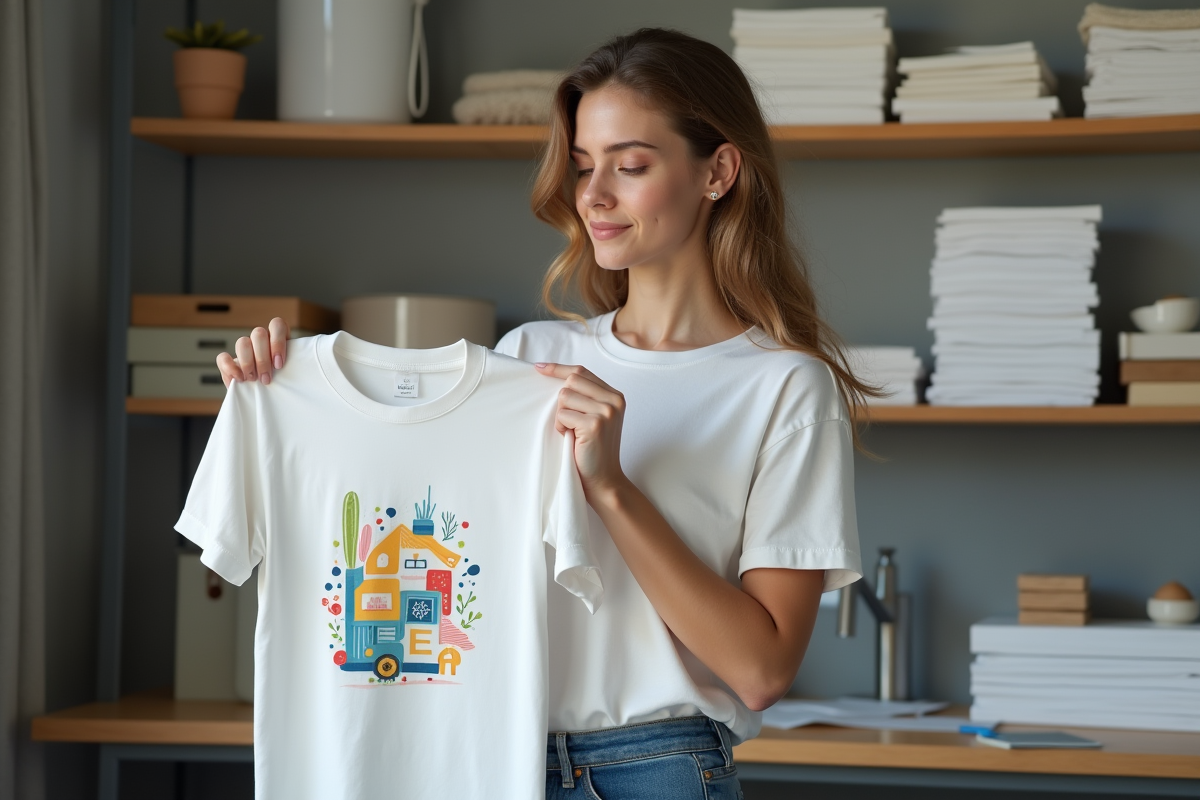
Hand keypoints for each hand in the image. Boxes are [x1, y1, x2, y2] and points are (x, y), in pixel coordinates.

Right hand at [216, 317, 289, 386]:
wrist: (266, 397)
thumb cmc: (283, 384)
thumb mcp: (291, 375)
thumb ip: (292, 369)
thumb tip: (294, 373)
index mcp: (277, 338)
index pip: (277, 325)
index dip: (277, 342)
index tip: (279, 365)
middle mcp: (261, 340)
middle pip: (258, 334)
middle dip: (262, 359)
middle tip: (266, 379)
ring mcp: (244, 349)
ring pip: (242, 342)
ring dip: (248, 362)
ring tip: (253, 380)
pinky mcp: (228, 361)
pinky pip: (222, 357)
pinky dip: (230, 368)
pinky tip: (239, 379)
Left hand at [534, 363, 627, 496]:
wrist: (604, 480)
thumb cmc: (593, 450)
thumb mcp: (594, 417)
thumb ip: (585, 397)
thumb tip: (555, 376)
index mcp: (615, 395)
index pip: (582, 371)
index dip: (559, 369)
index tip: (539, 368)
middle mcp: (614, 400)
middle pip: (571, 381)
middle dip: (562, 401)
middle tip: (569, 422)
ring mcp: (606, 412)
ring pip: (565, 396)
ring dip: (561, 416)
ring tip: (572, 432)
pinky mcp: (595, 424)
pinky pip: (563, 414)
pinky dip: (561, 427)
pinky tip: (571, 439)